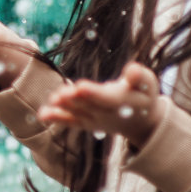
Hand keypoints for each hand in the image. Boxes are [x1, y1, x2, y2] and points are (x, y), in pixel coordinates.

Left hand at [37, 62, 164, 145]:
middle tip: (61, 93)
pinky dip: (57, 118)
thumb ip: (139, 77)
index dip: (93, 93)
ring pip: (77, 113)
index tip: (80, 86)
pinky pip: (70, 121)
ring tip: (53, 99)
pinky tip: (43, 114)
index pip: (106, 99)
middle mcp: (107, 114)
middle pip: (88, 106)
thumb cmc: (142, 95)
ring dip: (64, 107)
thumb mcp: (147, 83)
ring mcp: (95, 120)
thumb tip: (132, 69)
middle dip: (74, 99)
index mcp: (123, 103)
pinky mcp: (86, 123)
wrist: (141, 122)